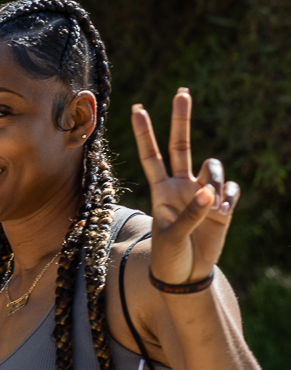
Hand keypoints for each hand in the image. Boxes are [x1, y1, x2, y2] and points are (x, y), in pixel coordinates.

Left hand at [131, 88, 238, 284]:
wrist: (187, 276)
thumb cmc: (169, 258)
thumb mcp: (172, 238)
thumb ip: (190, 214)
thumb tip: (210, 191)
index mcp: (161, 191)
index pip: (152, 157)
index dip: (145, 134)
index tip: (137, 109)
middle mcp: (181, 186)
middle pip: (181, 145)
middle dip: (181, 119)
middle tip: (182, 93)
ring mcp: (201, 194)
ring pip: (213, 167)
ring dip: (216, 181)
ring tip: (214, 208)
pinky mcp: (221, 205)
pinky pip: (231, 189)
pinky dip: (228, 198)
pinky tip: (222, 213)